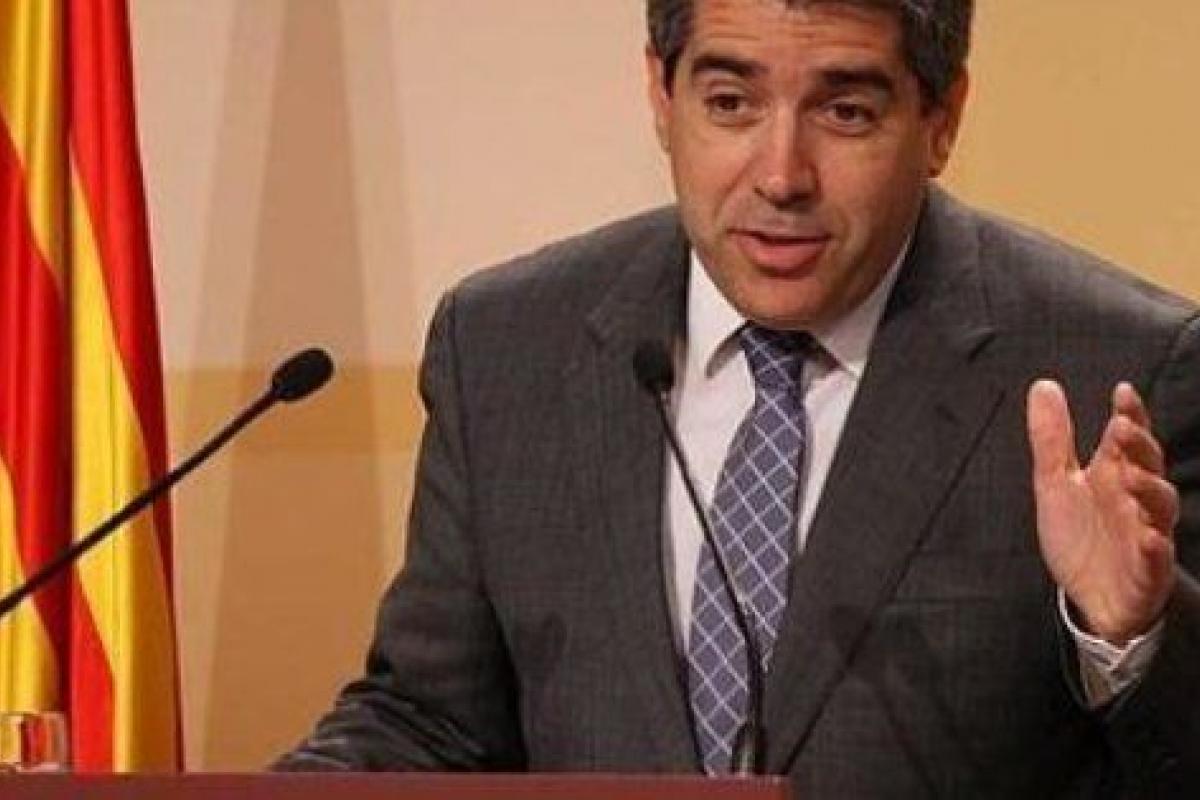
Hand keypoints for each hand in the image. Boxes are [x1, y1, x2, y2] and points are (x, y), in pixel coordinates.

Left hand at [1026, 380, 1177, 644]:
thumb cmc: (1081, 534)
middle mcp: (1136, 500)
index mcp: (1115, 474)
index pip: (1129, 439)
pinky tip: (1150, 538)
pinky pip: (1157, 559)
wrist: (1089, 596)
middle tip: (1124, 427)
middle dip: (1140, 447)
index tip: (1123, 392)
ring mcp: (1147, 534)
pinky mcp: (1148, 571)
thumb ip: (1052, 438)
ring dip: (1150, 490)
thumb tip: (1043, 385)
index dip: (1131, 414)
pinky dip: (1156, 548)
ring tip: (1131, 476)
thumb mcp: (1055, 482)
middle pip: (1148, 466)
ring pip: (1161, 509)